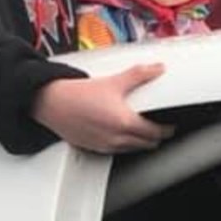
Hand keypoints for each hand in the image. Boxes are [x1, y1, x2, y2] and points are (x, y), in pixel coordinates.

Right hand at [31, 63, 174, 153]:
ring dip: (139, 142)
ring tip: (141, 131)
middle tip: (159, 129)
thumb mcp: (113, 81)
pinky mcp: (93, 148)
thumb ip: (139, 75)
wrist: (50, 102)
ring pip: (132, 150)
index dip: (167, 130)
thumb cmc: (77, 94)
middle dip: (155, 137)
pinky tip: (121, 135)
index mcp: (125, 123)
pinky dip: (123, 145)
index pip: (156, 133)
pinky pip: (115, 151)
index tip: (170, 126)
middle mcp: (116, 138)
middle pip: (146, 145)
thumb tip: (156, 69)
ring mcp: (104, 145)